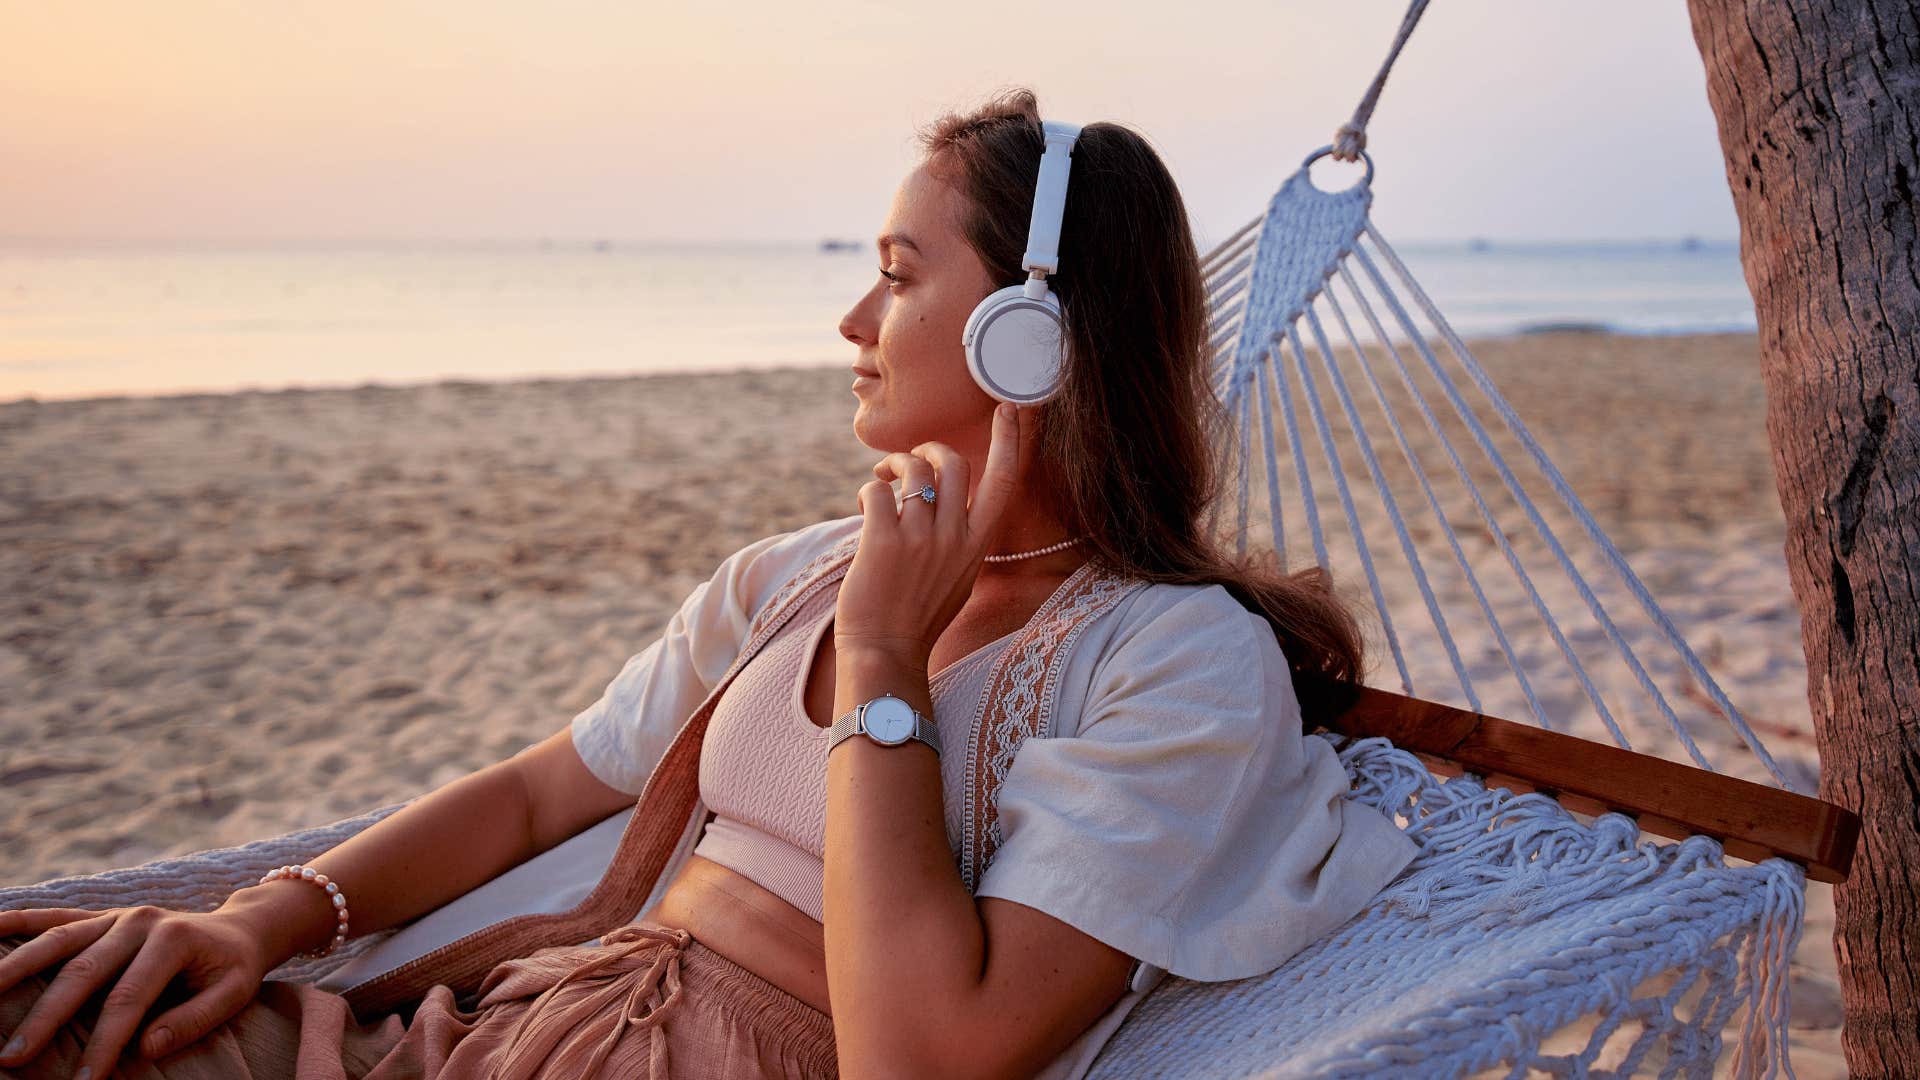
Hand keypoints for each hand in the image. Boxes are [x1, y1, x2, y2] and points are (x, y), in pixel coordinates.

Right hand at [0, 904, 276, 1071]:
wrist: (240, 928)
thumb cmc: (234, 968)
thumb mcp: (234, 992)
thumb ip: (195, 1018)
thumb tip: (147, 1047)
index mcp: (173, 939)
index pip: (128, 998)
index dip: (104, 1042)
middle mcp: (139, 921)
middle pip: (82, 972)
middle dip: (45, 1018)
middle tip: (11, 1059)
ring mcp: (116, 916)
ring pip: (57, 941)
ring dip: (15, 969)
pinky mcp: (100, 917)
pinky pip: (55, 917)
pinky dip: (20, 921)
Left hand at [836, 402, 1028, 670]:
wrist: (886, 652)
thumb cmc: (918, 616)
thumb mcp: (958, 575)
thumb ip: (960, 537)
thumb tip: (943, 497)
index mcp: (977, 545)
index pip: (1004, 481)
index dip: (1009, 440)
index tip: (1008, 409)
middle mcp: (954, 538)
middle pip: (953, 463)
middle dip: (928, 449)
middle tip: (911, 462)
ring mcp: (920, 539)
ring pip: (914, 471)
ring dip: (894, 466)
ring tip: (882, 480)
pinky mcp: (882, 542)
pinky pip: (877, 490)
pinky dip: (868, 489)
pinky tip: (865, 505)